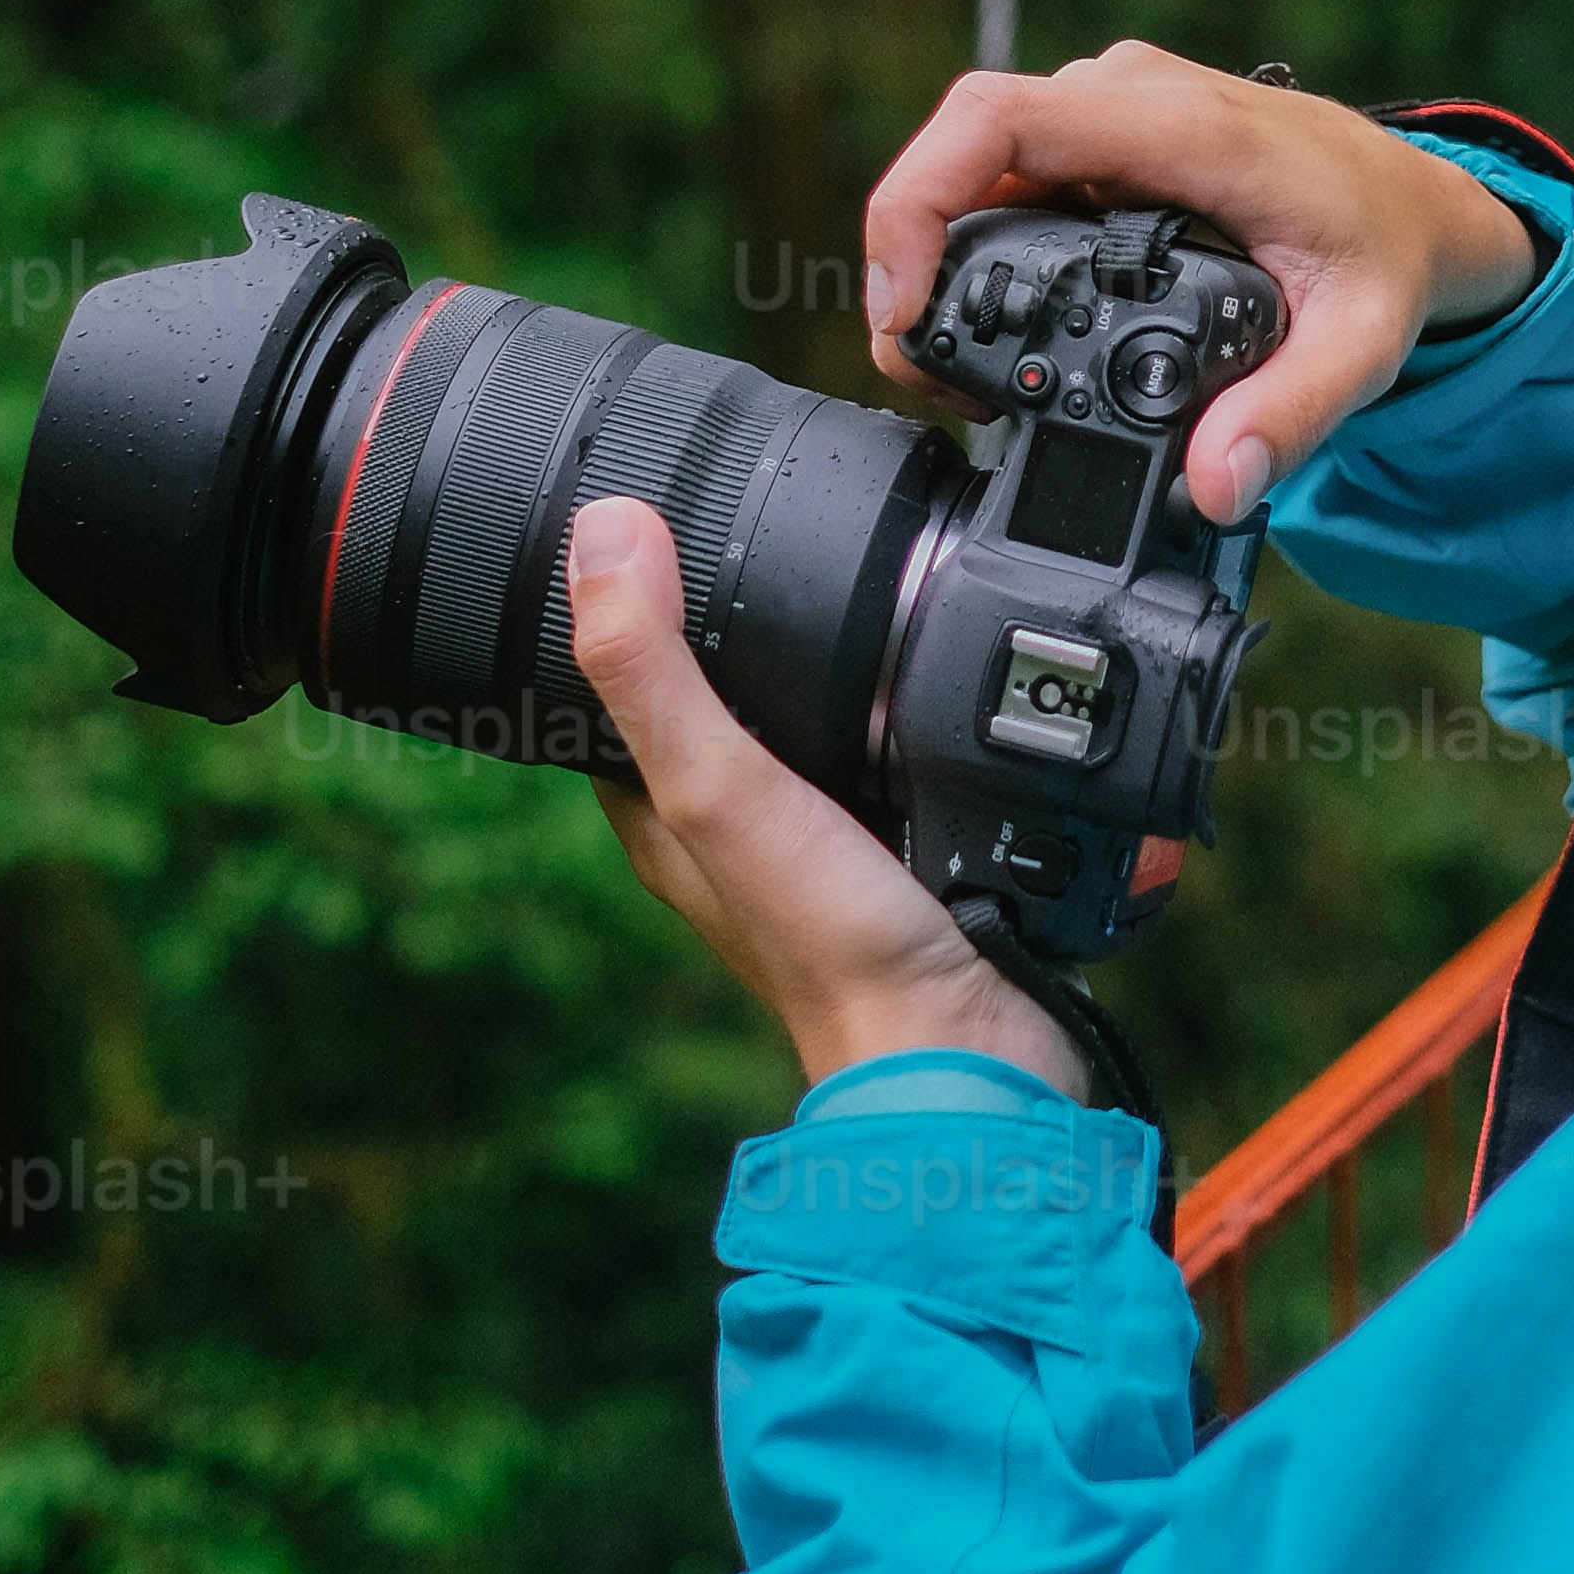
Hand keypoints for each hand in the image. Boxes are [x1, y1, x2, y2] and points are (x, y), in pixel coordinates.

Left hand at [567, 495, 1094, 1101]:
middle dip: (741, 621)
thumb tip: (602, 533)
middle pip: (723, 697)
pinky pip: (896, 751)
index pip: (615, 691)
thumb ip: (657, 672)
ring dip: (838, 662)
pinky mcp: (909, 845)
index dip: (622, 608)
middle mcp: (739, 829)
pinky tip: (942, 671)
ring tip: (857, 576)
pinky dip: (909, 707)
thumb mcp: (722, 789)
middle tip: (761, 523)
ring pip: (813, 722)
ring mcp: (828, 841)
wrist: (971, 1051)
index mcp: (670, 817)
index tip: (642, 522)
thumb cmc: (835, 948)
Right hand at [861, 39, 1543, 523]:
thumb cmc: (1388, 252)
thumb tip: (1212, 486)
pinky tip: (992, 331)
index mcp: (1181, 127)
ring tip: (962, 373)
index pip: (1000, 116)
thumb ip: (1290, 414)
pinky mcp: (1104, 140)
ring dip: (943, 260)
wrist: (1416, 202)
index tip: (905, 306)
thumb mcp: (1362, 343)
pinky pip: (1010, 176)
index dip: (917, 199)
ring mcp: (1112, 114)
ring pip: (979, 166)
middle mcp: (1131, 100)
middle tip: (929, 376)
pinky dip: (980, 250)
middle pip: (965, 148)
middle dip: (915, 260)